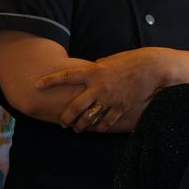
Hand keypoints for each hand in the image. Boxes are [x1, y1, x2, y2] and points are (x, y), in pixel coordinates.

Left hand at [36, 48, 168, 132]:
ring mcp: (110, 99)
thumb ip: (96, 68)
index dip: (50, 80)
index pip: (67, 76)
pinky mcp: (120, 107)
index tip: (37, 84)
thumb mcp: (109, 60)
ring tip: (77, 128)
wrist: (152, 68)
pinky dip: (100, 126)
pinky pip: (106, 121)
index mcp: (94, 71)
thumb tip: (88, 70)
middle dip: (65, 117)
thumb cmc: (130, 60)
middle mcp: (99, 87)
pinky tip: (97, 128)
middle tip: (61, 122)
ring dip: (81, 125)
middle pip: (75, 106)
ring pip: (89, 117)